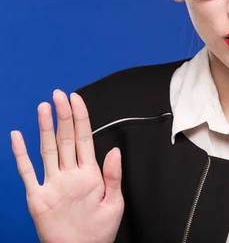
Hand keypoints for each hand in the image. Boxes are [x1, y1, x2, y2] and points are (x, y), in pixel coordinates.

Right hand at [11, 90, 123, 242]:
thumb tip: (115, 151)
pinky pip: (27, 172)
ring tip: (44, 107)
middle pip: (65, 139)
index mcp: (90, 173)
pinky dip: (21, 154)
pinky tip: (18, 136)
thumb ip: (113, 176)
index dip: (81, 118)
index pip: (84, 138)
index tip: (77, 99)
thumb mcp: (114, 202)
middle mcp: (70, 174)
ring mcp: (53, 183)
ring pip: (48, 149)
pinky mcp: (38, 196)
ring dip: (45, 128)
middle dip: (63, 116)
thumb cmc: (99, 231)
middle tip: (59, 95)